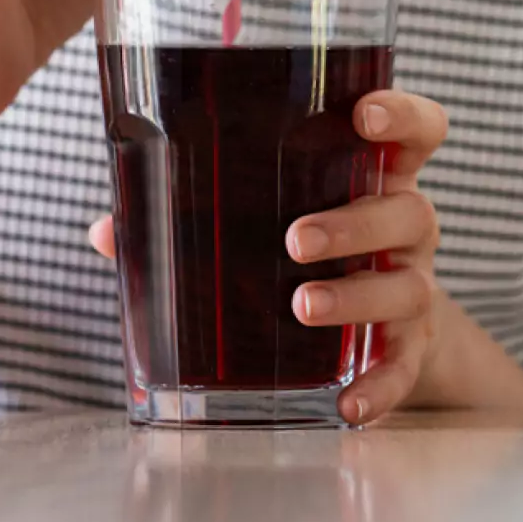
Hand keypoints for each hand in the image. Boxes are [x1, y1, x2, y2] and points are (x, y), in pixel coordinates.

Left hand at [89, 90, 448, 424]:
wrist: (377, 328)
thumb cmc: (305, 250)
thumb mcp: (262, 219)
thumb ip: (190, 215)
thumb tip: (106, 230)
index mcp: (373, 178)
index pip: (416, 131)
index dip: (401, 117)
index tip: (366, 116)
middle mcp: (404, 227)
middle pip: (408, 211)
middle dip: (353, 223)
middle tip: (295, 239)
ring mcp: (412, 285)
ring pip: (408, 285)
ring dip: (356, 296)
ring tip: (301, 306)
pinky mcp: (410, 346)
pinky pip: (404, 366)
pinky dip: (381, 386)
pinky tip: (348, 406)